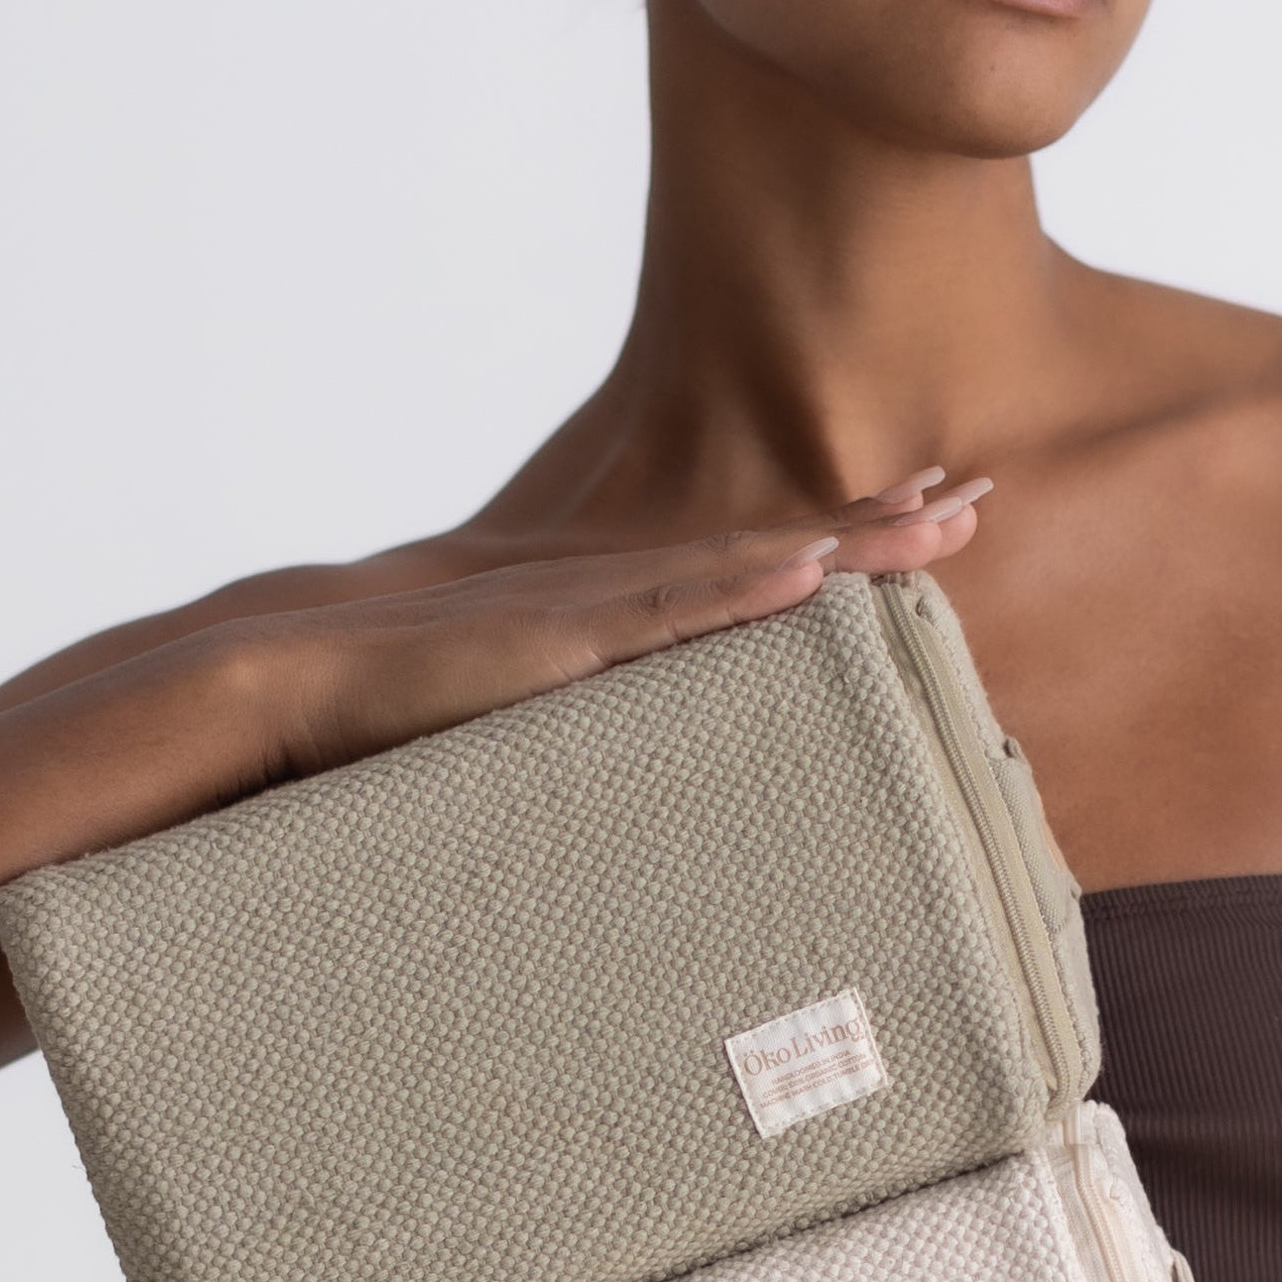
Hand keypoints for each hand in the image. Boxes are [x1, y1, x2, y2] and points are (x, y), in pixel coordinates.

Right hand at [239, 468, 990, 782]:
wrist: (309, 685)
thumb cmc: (405, 721)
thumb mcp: (528, 732)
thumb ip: (593, 741)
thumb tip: (643, 783)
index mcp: (621, 614)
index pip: (756, 569)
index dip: (844, 545)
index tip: (924, 524)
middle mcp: (624, 594)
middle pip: (778, 550)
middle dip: (877, 527)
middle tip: (972, 499)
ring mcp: (599, 609)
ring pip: (750, 566)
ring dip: (845, 546)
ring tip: (935, 525)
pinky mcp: (566, 639)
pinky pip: (675, 609)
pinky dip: (748, 591)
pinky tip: (813, 574)